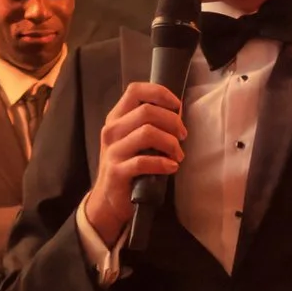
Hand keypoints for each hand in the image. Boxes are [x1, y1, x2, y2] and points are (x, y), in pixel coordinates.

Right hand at [83, 80, 187, 247]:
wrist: (109, 199)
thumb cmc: (128, 165)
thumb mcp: (133, 139)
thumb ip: (149, 123)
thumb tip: (177, 113)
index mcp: (117, 117)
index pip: (136, 90)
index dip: (160, 93)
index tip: (177, 106)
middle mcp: (112, 130)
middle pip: (147, 111)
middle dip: (172, 121)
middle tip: (182, 136)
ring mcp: (113, 151)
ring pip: (148, 133)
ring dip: (170, 143)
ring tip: (178, 155)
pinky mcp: (117, 171)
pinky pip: (144, 161)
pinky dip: (163, 163)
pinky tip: (171, 167)